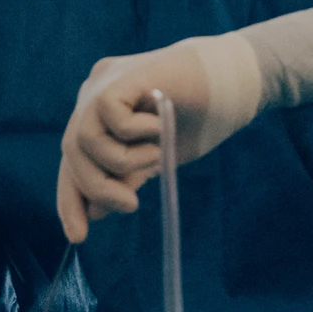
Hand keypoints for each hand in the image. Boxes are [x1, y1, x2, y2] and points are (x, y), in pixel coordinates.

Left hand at [55, 40, 236, 243]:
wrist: (240, 81)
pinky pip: (109, 115)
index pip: (73, 160)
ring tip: (155, 157)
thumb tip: (94, 211)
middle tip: (131, 206)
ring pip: (83, 139)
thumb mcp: (157, 158)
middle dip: (96, 189)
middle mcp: (94, 95)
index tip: (79, 236)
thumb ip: (126, 176)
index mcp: (100, 115)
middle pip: (72, 152)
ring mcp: (106, 82)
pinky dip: (132, 134)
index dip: (72, 199)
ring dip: (119, 163)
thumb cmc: (202, 117)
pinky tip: (158, 130)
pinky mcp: (123, 76)